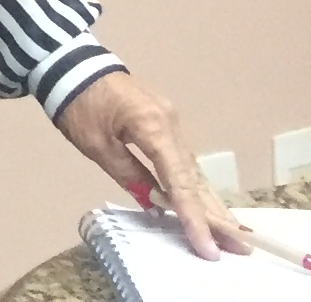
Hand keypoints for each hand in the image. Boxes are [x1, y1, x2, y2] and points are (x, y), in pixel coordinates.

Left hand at [55, 73, 244, 261]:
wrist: (69, 62)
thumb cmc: (77, 103)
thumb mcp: (96, 145)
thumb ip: (129, 174)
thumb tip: (156, 204)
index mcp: (154, 126)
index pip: (180, 181)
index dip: (195, 218)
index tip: (210, 249)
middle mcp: (171, 122)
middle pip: (195, 176)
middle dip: (216, 215)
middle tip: (241, 248)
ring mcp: (170, 119)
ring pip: (193, 168)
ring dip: (210, 202)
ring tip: (232, 234)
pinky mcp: (164, 120)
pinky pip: (183, 159)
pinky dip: (194, 184)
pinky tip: (207, 204)